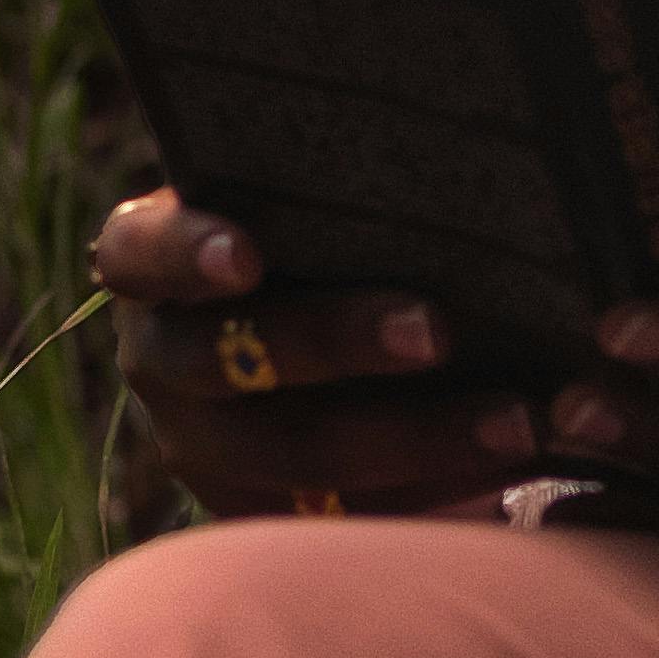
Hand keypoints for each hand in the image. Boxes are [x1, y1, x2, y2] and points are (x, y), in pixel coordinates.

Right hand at [95, 188, 536, 522]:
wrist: (323, 344)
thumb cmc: (327, 230)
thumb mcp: (308, 202)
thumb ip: (335, 187)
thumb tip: (447, 142)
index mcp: (150, 266)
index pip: (139, 252)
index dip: (186, 253)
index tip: (247, 256)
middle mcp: (162, 361)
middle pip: (225, 363)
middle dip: (334, 344)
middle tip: (437, 331)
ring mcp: (208, 449)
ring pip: (296, 457)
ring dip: (415, 439)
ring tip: (516, 421)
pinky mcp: (270, 513)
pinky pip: (349, 515)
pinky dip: (438, 492)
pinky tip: (519, 469)